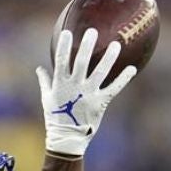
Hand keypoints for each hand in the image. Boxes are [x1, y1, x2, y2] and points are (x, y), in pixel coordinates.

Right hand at [35, 28, 137, 156]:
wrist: (67, 138)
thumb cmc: (55, 118)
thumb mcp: (46, 98)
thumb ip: (44, 81)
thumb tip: (39, 68)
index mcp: (61, 83)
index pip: (61, 60)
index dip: (63, 45)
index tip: (67, 32)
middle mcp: (75, 86)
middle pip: (81, 62)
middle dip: (86, 45)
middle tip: (92, 31)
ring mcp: (89, 94)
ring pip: (100, 72)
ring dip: (108, 58)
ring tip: (116, 44)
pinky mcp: (101, 102)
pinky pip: (114, 88)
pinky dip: (123, 79)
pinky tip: (132, 69)